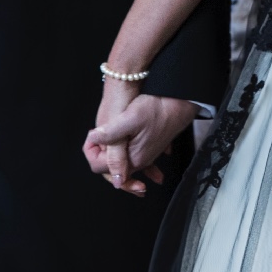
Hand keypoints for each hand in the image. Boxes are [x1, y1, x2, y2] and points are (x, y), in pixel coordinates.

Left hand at [84, 80, 196, 197]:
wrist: (179, 103)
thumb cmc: (157, 108)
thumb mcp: (129, 119)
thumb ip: (111, 135)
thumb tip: (94, 145)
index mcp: (132, 158)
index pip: (100, 167)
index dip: (92, 150)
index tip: (92, 134)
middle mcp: (139, 161)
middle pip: (111, 168)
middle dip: (100, 155)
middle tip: (96, 136)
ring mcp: (145, 155)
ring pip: (121, 162)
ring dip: (111, 155)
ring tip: (102, 140)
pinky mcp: (149, 148)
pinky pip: (132, 157)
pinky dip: (124, 154)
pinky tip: (120, 146)